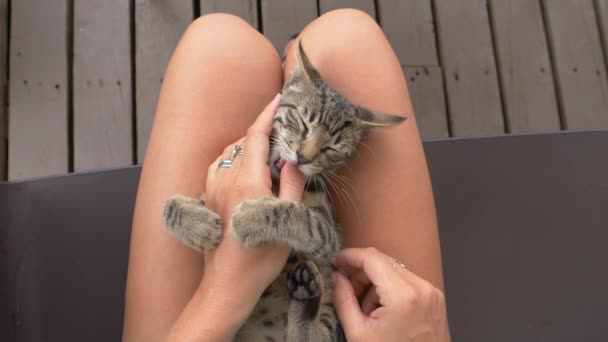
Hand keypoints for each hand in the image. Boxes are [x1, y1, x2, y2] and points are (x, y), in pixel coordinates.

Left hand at [167, 94, 305, 340]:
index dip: (268, 114)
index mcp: (248, 180)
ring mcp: (212, 188)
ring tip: (265, 150)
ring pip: (228, 153)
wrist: (227, 283)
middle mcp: (226, 178)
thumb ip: (292, 184)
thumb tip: (293, 160)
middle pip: (243, 142)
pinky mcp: (206, 199)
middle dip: (262, 131)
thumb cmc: (261, 256)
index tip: (279, 99)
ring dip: (247, 146)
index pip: (257, 136)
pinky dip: (232, 160)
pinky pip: (218, 167)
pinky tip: (242, 170)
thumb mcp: (287, 220)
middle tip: (281, 130)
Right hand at [333, 248, 450, 341]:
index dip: (349, 256)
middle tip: (347, 292)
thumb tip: (336, 276)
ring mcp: (432, 292)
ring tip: (367, 309)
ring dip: (375, 281)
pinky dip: (390, 289)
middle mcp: (422, 288)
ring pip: (394, 269)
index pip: (371, 258)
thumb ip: (343, 299)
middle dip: (361, 272)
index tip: (334, 262)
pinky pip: (407, 281)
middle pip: (383, 261)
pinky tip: (382, 311)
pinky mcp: (435, 298)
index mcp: (403, 296)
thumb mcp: (358, 334)